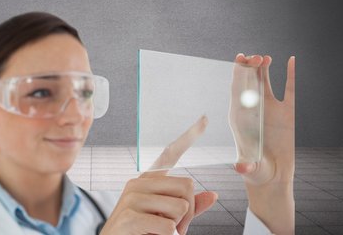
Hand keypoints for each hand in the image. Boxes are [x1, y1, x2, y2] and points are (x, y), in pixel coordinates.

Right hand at [100, 116, 217, 234]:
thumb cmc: (142, 232)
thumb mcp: (168, 219)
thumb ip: (189, 207)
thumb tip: (212, 195)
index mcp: (148, 179)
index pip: (171, 153)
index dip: (189, 137)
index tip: (204, 119)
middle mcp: (139, 182)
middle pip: (187, 187)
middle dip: (189, 213)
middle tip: (174, 227)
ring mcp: (132, 197)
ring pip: (180, 208)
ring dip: (178, 228)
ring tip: (159, 232)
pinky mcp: (130, 216)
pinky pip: (169, 226)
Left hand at [234, 54, 294, 233]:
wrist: (272, 175)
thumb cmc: (256, 171)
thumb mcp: (250, 169)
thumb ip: (246, 166)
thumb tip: (240, 167)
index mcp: (239, 116)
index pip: (236, 90)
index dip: (237, 73)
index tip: (239, 59)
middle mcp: (253, 109)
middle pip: (248, 82)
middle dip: (249, 68)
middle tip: (254, 57)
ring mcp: (269, 109)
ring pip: (264, 82)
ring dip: (263, 68)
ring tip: (265, 58)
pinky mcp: (286, 112)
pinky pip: (289, 89)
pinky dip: (290, 74)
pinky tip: (290, 60)